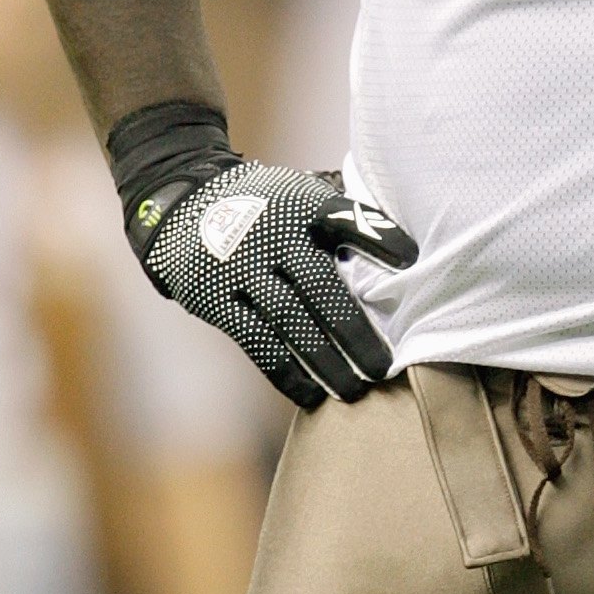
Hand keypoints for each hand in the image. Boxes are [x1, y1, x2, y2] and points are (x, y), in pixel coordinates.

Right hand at [131, 157, 416, 409]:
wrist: (182, 201)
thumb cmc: (266, 209)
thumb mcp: (303, 197)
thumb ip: (346, 223)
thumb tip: (410, 259)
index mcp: (300, 205)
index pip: (344, 218)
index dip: (378, 236)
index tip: (411, 260)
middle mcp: (269, 234)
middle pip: (320, 286)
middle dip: (355, 331)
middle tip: (384, 369)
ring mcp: (239, 267)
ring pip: (289, 320)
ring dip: (325, 361)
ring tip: (354, 391)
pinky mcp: (213, 297)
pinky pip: (255, 341)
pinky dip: (285, 373)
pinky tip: (311, 396)